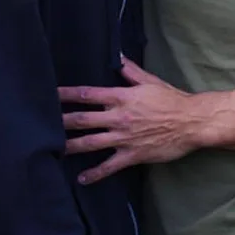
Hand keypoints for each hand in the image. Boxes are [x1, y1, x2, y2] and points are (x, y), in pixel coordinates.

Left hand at [59, 59, 202, 183]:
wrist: (190, 121)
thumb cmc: (171, 99)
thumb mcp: (150, 81)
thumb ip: (131, 71)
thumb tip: (117, 56)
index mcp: (122, 97)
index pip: (88, 94)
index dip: (68, 94)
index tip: (52, 94)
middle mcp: (119, 117)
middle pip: (83, 119)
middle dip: (62, 121)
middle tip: (43, 123)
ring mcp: (124, 138)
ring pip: (90, 143)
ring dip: (71, 146)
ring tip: (54, 150)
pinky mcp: (132, 155)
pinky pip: (109, 166)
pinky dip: (95, 174)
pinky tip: (82, 178)